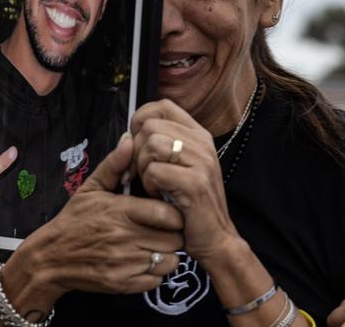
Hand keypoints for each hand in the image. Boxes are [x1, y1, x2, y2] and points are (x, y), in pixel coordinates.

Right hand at [0, 133, 184, 314]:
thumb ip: (114, 164)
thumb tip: (130, 139)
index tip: (170, 212)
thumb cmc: (74, 220)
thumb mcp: (91, 187)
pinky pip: (157, 280)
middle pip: (175, 239)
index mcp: (121, 211)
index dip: (175, 213)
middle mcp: (125, 238)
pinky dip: (156, 273)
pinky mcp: (123, 284)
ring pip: (170, 261)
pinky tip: (145, 261)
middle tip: (167, 230)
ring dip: (169, 254)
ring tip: (157, 245)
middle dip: (175, 233)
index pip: (168, 214)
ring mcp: (124, 263)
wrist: (50, 258)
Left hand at [129, 99, 238, 264]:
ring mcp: (201, 161)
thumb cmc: (190, 205)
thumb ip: (160, 146)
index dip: (141, 119)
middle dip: (137, 151)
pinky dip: (150, 186)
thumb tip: (127, 135)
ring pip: (150, 146)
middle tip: (142, 173)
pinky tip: (160, 196)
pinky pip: (155, 171)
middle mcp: (202, 143)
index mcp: (198, 135)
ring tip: (154, 186)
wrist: (216, 239)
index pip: (162, 106)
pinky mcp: (195, 182)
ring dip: (143, 169)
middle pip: (150, 127)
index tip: (136, 142)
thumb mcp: (179, 168)